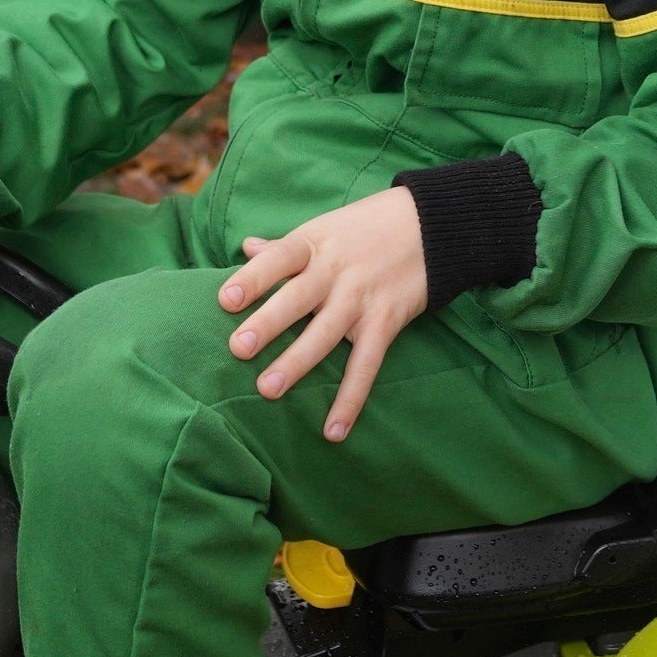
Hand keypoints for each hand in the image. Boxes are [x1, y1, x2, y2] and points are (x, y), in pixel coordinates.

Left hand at [219, 188, 430, 440]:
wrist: (430, 225)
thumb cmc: (365, 227)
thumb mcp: (323, 228)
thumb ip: (284, 246)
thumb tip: (246, 248)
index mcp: (314, 243)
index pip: (278, 259)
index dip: (252, 279)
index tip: (226, 300)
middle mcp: (335, 271)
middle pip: (297, 298)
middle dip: (268, 323)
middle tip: (238, 348)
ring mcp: (361, 298)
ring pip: (325, 334)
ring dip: (297, 362)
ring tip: (267, 388)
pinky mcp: (386, 322)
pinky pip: (366, 365)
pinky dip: (350, 399)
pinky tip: (333, 430)